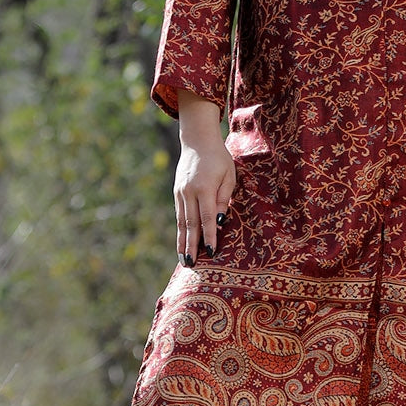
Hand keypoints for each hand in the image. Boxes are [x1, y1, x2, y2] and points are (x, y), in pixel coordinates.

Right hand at [174, 92, 235, 261]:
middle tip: (192, 264)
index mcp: (204, 188)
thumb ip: (224, 199)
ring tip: (185, 259)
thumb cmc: (219, 159)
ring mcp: (180, 193)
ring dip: (183, 242)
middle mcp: (189, 192)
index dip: (209, 235)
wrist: (197, 141)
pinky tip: (182, 243)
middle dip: (191, 245)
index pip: (207, 217)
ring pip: (182, 222)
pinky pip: (179, 216)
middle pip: (191, 224)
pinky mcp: (177, 193)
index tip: (211, 251)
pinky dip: (180, 231)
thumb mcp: (229, 176)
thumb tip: (219, 221)